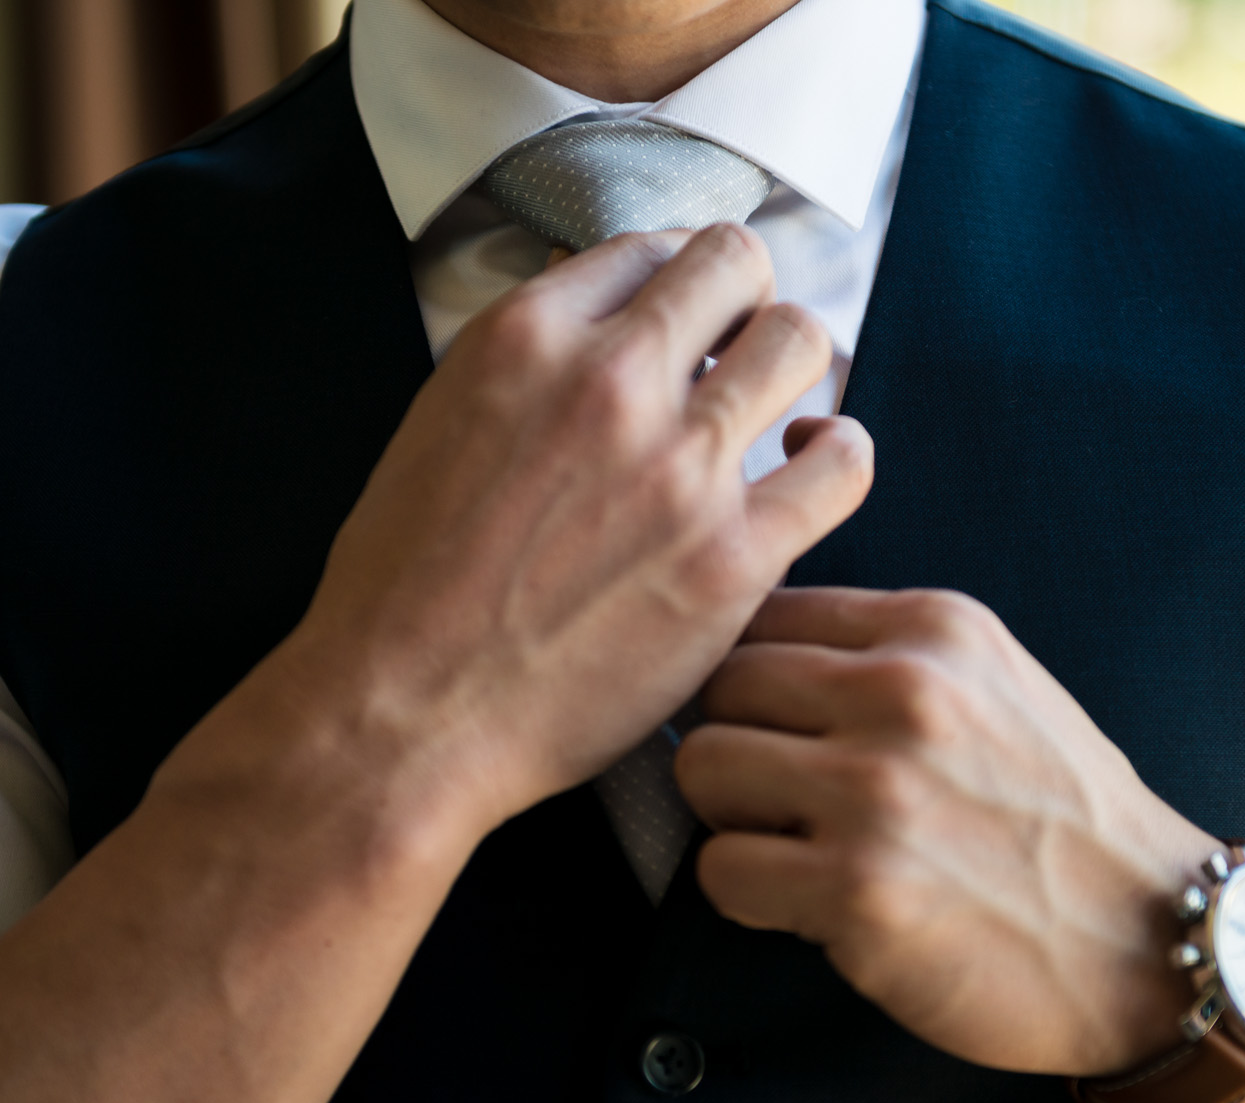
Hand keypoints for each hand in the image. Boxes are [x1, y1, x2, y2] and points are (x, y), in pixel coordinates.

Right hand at [251, 227, 871, 839]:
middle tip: (739, 352)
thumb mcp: (437, 423)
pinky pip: (842, 463)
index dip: (677, 283)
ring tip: (776, 410)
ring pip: (802, 342)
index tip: (685, 322)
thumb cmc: (401, 588)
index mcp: (526, 338)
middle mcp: (611, 382)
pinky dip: (837, 452)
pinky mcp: (734, 556)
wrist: (405, 711)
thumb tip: (596, 334)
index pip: (649, 249)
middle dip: (746, 301)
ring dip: (796, 365)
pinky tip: (811, 468)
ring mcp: (682, 466)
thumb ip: (525, 369)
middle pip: (737, 265)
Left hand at [676, 586, 1219, 1076]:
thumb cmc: (1064, 820)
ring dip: (733, 818)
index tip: (779, 728)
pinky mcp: (859, 889)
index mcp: (934, 629)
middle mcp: (903, 694)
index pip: (764, 613)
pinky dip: (748, 895)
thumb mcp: (997, 685)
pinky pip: (721, 871)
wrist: (1155, 941)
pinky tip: (811, 905)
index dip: (754, 680)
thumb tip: (757, 643)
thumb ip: (890, 653)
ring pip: (702, 769)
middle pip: (719, 685)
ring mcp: (878, 792)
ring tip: (794, 848)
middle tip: (782, 799)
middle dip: (736, 744)